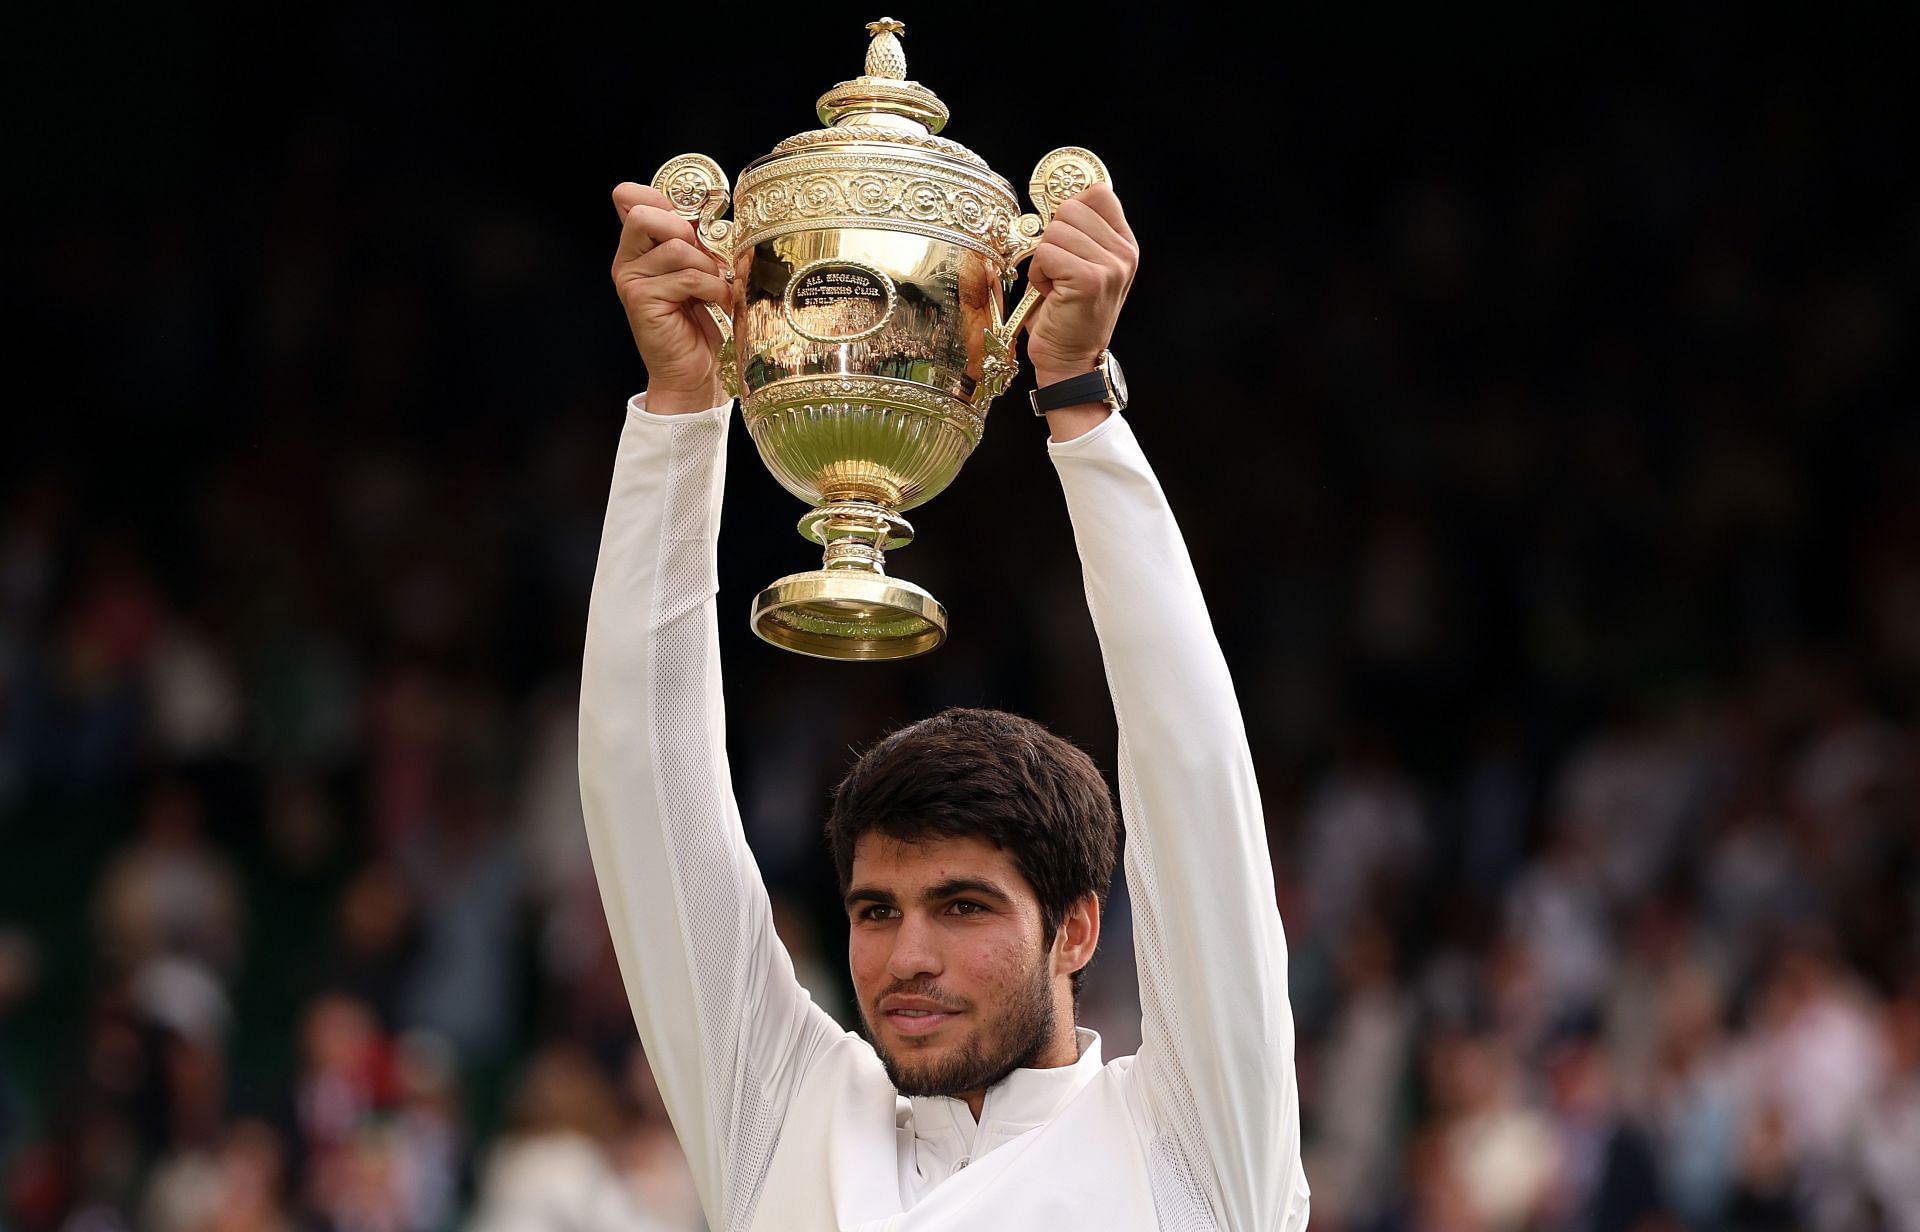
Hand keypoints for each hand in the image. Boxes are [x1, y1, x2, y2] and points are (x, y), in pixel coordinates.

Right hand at [610, 183, 732, 414]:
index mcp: (638, 246)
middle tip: (704, 257)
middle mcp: (627, 259)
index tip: (690, 220)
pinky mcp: (640, 299)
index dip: (661, 199)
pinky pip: (685, 277)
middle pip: (644, 215)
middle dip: (683, 229)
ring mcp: (630, 279)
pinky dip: (712, 288)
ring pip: (674, 248)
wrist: (691, 368)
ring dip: (707, 267)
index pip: (630, 199)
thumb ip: (692, 240)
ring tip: (716, 288)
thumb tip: (710, 213)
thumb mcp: (698, 269)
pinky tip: (718, 302)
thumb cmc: (698, 320)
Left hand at [1024, 184, 1138, 387]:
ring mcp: (1110, 266)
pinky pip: (1046, 253)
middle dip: (1053, 238)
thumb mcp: (1083, 265)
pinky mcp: (1089, 279)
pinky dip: (1038, 274)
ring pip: (1055, 230)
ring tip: (1054, 284)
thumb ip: (1081, 231)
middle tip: (1059, 271)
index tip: (1065, 238)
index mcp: (1125, 245)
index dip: (1071, 210)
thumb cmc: (1068, 313)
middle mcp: (1124, 253)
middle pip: (1071, 207)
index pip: (1099, 193)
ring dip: (1043, 258)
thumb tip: (1057, 197)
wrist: (1070, 360)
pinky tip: (1049, 293)